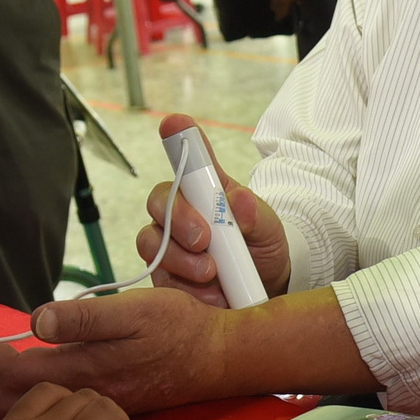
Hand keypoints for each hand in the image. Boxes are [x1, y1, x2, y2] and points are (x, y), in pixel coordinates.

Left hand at [0, 291, 229, 415]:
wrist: (219, 358)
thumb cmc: (178, 328)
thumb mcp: (133, 311)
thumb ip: (84, 320)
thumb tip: (36, 323)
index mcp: (85, 372)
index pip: (17, 374)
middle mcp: (84, 395)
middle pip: (17, 400)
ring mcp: (95, 403)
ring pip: (35, 408)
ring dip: (4, 387)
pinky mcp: (107, 403)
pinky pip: (54, 409)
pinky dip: (29, 395)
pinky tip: (28, 377)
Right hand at [137, 114, 289, 300]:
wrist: (265, 288)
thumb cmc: (262, 247)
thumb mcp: (268, 227)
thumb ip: (253, 212)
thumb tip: (239, 201)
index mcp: (204, 190)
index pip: (184, 159)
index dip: (176, 138)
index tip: (174, 124)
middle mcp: (178, 212)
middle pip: (158, 202)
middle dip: (179, 219)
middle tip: (205, 239)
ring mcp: (167, 245)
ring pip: (152, 243)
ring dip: (180, 258)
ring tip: (212, 273)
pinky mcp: (163, 277)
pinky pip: (159, 279)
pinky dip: (183, 287)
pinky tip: (209, 295)